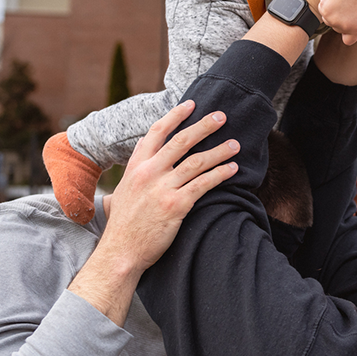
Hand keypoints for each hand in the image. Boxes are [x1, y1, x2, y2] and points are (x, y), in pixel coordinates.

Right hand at [99, 101, 239, 273]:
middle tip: (222, 116)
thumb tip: (145, 140)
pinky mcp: (176, 206)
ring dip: (219, 151)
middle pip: (181, 141)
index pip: (157, 132)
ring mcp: (162, 189)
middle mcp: (149, 173)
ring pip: (196, 162)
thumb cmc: (125, 222)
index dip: (175, 116)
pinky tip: (232, 169)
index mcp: (136, 166)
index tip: (192, 104)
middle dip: (204, 126)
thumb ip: (136, 163)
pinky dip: (220, 174)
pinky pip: (203, 184)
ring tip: (235, 145)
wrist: (121, 251)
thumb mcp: (124, 187)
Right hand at [318, 0, 356, 45]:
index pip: (348, 41)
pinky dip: (326, 6)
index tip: (347, 26)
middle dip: (340, 20)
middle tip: (346, 7)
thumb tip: (347, 35)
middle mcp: (344, 27)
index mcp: (356, 29)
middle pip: (337, 29)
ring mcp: (333, 20)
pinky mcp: (324, 11)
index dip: (347, 34)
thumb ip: (355, 26)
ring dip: (332, 13)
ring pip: (328, 21)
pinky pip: (323, 12)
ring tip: (340, 2)